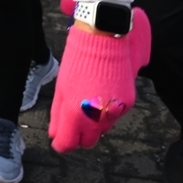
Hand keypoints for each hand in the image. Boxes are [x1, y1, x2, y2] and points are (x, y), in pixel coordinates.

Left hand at [48, 0, 150, 152]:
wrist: (104, 39)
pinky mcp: (127, 103)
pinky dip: (107, 110)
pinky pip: (114, 116)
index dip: (62, 143)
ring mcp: (114, 111)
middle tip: (74, 120)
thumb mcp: (62, 87)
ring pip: (102, 130)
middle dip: (79, 135)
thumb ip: (58, 115)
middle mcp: (96, 117)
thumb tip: (55, 135)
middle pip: (87, 142)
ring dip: (94, 122)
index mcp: (75, 112)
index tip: (59, 138)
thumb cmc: (78, 60)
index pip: (67, 144)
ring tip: (89, 98)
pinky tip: (103, 92)